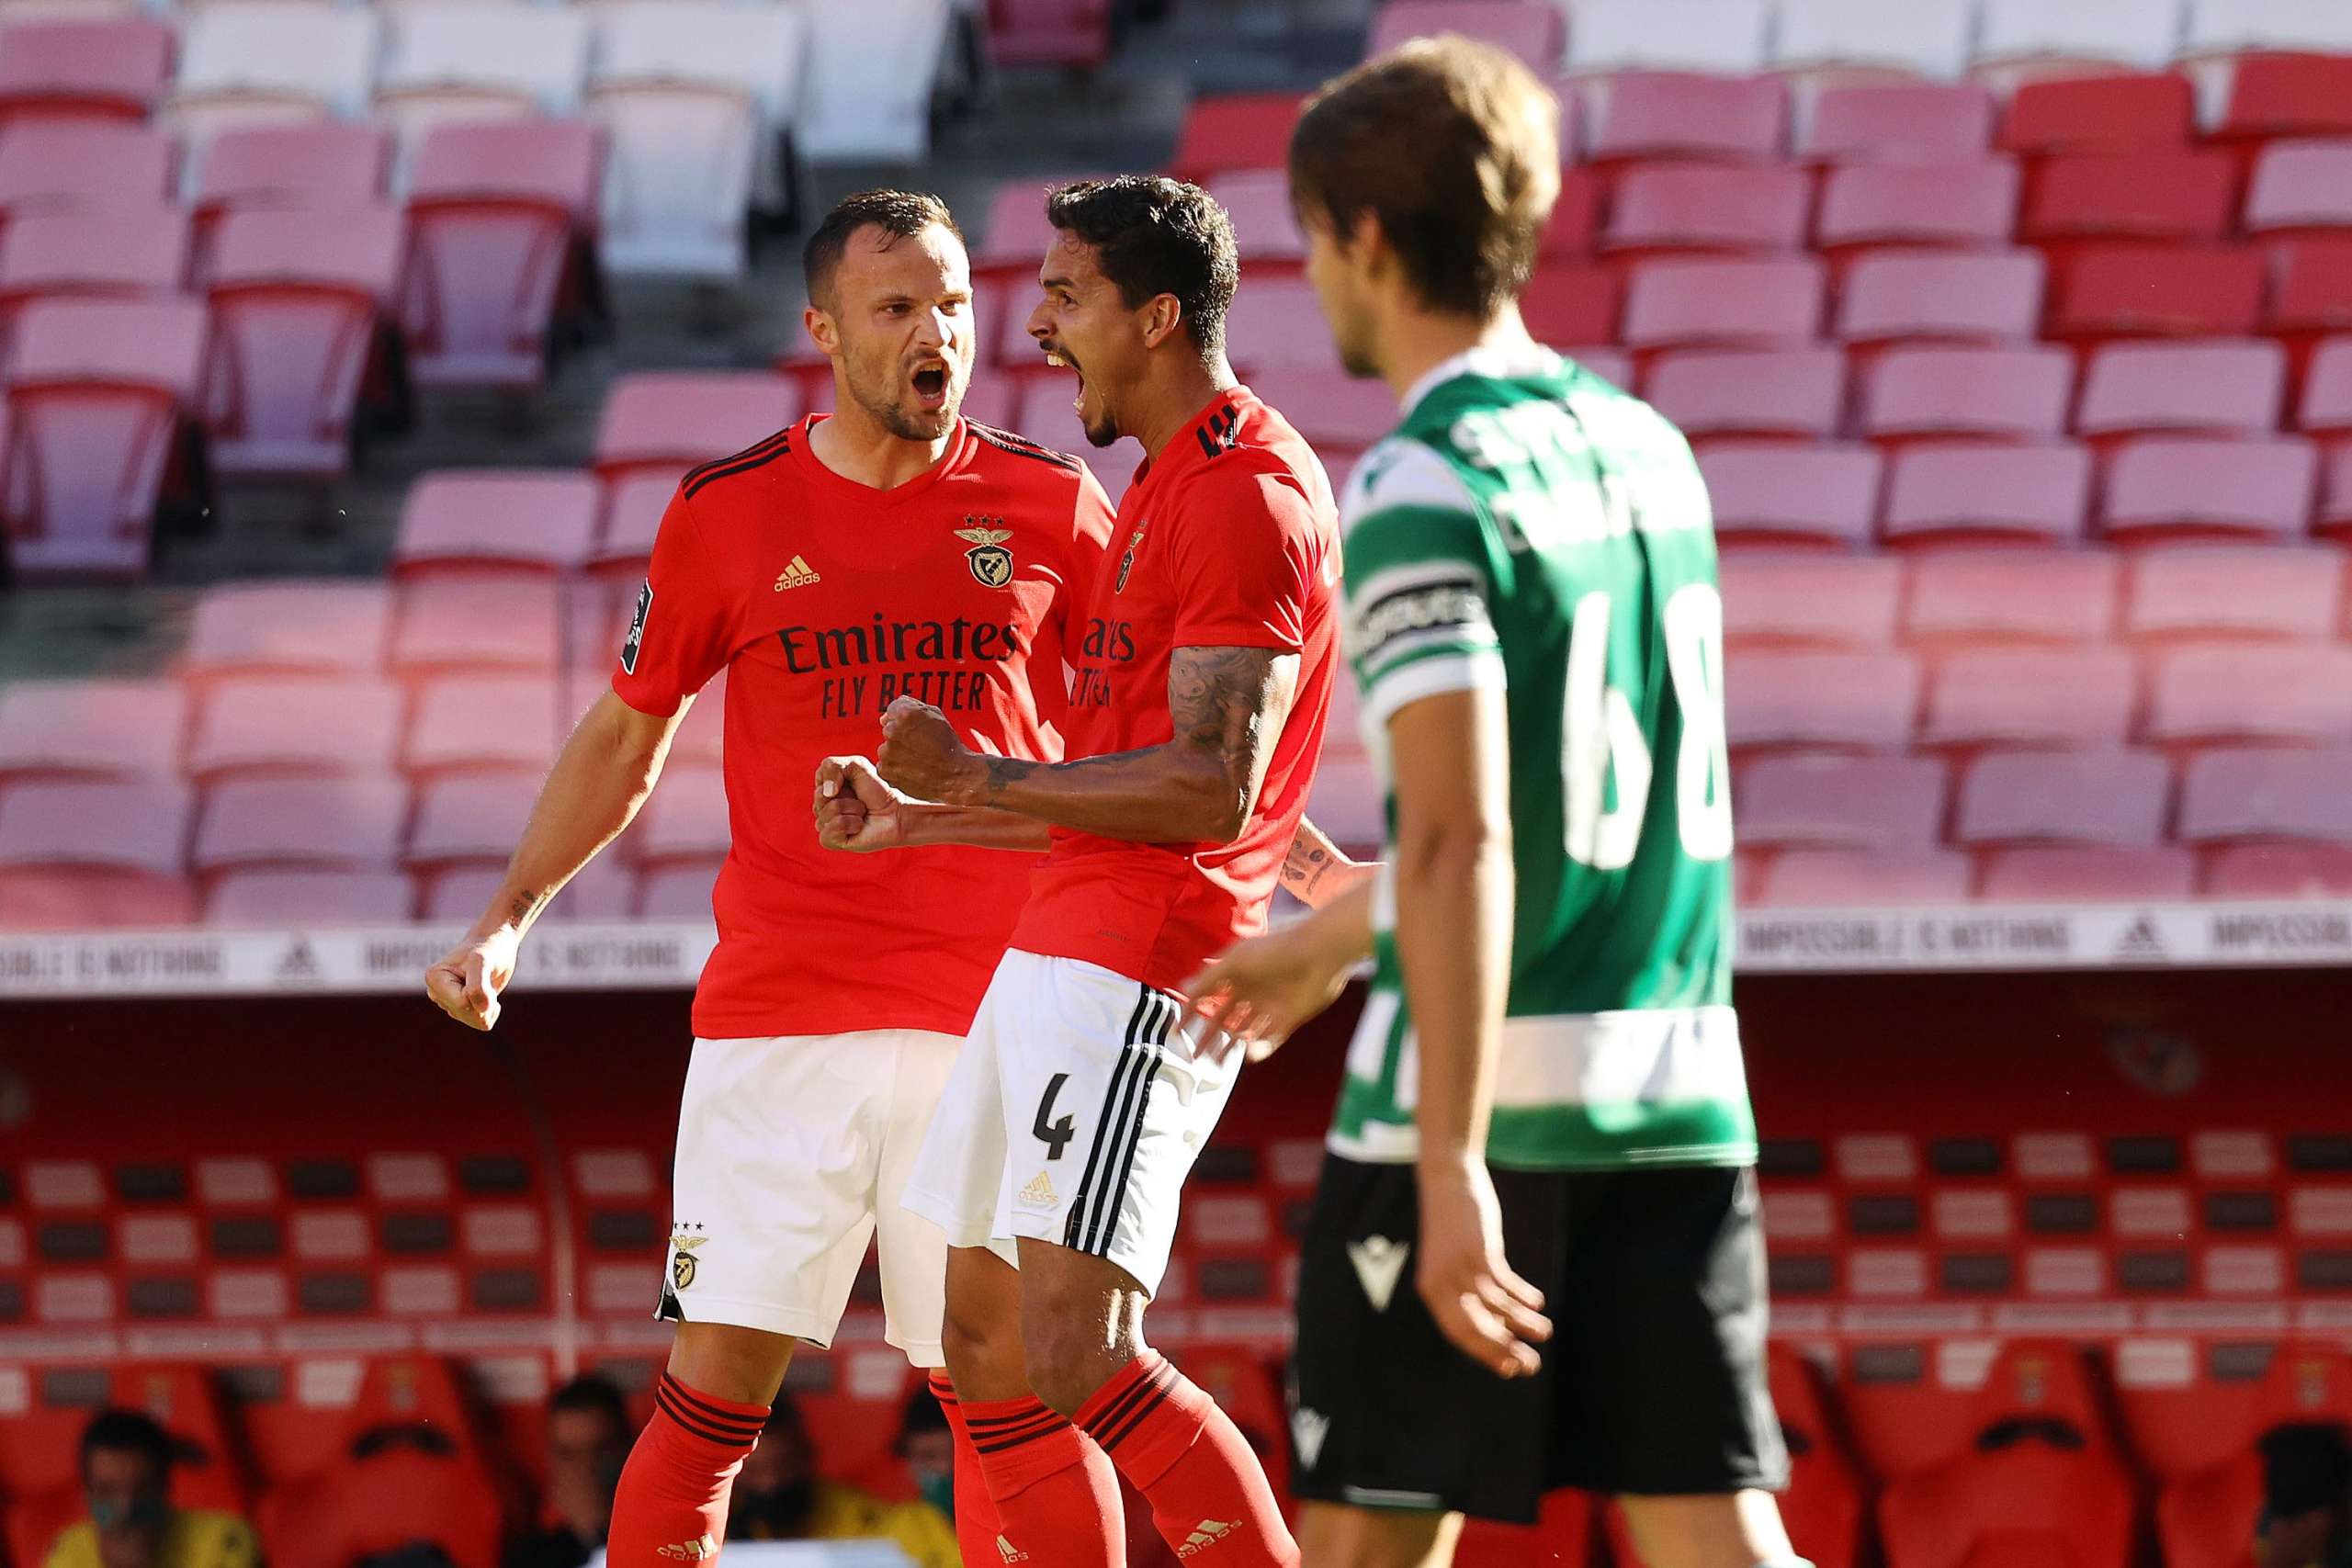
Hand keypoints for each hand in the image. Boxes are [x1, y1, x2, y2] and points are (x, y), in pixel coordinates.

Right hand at [424, 926, 520, 1031]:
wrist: (495, 944)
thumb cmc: (487, 949)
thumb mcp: (482, 962)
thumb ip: (478, 986)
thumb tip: (483, 1009)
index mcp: (434, 979)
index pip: (462, 1003)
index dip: (480, 992)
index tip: (481, 973)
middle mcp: (436, 993)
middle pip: (467, 1014)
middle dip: (484, 1001)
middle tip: (487, 979)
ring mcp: (448, 1002)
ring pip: (475, 1022)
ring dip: (488, 1005)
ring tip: (486, 984)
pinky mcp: (461, 1009)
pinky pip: (481, 1023)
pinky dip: (491, 1011)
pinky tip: (487, 994)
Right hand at [814, 755, 913, 851]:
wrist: (895, 814)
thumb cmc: (877, 791)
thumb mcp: (856, 765)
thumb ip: (833, 765)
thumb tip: (827, 792)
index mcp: (824, 788)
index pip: (820, 777)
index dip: (840, 778)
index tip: (854, 784)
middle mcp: (821, 807)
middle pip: (821, 795)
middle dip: (848, 795)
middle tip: (860, 801)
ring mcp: (824, 824)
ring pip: (829, 810)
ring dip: (853, 809)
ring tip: (862, 813)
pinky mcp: (830, 841)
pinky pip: (832, 828)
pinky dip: (851, 824)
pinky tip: (859, 826)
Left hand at [877, 696, 979, 802]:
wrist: (955, 776)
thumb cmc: (949, 746)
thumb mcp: (936, 716)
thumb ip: (912, 706)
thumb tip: (891, 712)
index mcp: (906, 713)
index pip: (893, 709)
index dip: (904, 718)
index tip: (913, 728)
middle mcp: (892, 730)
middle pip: (889, 728)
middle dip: (900, 735)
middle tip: (920, 746)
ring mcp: (886, 751)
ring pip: (886, 748)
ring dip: (897, 752)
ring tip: (917, 759)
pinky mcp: (885, 770)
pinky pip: (885, 766)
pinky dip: (895, 768)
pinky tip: (912, 769)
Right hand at [1181, 922, 1352, 1063]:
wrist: (1320, 953)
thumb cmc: (1276, 949)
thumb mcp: (1235, 961)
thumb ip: (1209, 978)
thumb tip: (1182, 990)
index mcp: (1235, 974)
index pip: (1207, 996)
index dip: (1191, 1012)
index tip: (1177, 1031)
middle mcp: (1250, 991)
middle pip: (1223, 1019)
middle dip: (1209, 1037)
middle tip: (1195, 1055)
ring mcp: (1269, 1007)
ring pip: (1244, 1032)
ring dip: (1230, 1048)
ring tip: (1218, 1063)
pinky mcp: (1288, 1020)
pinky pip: (1269, 1040)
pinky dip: (1258, 1050)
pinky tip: (1248, 1055)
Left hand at [1415, 1155, 1550, 1378]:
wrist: (1447, 1180)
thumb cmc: (1452, 1225)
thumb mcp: (1453, 1262)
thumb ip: (1468, 1292)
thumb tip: (1499, 1326)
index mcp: (1431, 1291)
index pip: (1458, 1335)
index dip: (1486, 1354)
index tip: (1510, 1368)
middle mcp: (1441, 1284)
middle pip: (1476, 1329)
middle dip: (1506, 1350)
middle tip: (1532, 1365)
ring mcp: (1459, 1267)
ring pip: (1496, 1308)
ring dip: (1523, 1324)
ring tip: (1544, 1332)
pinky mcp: (1478, 1251)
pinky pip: (1505, 1283)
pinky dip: (1523, 1296)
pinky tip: (1538, 1302)